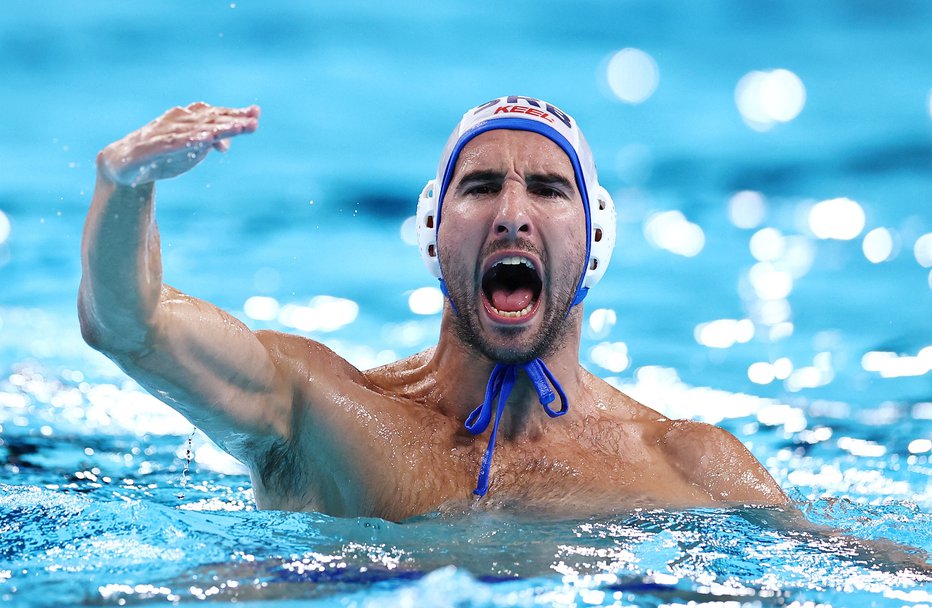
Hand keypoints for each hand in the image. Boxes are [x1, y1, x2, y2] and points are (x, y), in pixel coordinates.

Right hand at [97, 102, 259, 186]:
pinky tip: (202, 141)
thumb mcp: (192, 150)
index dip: (236, 113)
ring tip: (235, 129)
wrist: (124, 163)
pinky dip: (187, 140)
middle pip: (210, 119)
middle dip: (232, 120)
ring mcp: (164, 132)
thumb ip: (211, 143)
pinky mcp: (150, 146)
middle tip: (253, 122)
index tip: (256, 114)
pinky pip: (171, 143)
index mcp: (188, 119)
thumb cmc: (163, 152)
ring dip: (216, 129)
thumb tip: (226, 144)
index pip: (216, 114)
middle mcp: (177, 120)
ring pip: (194, 129)